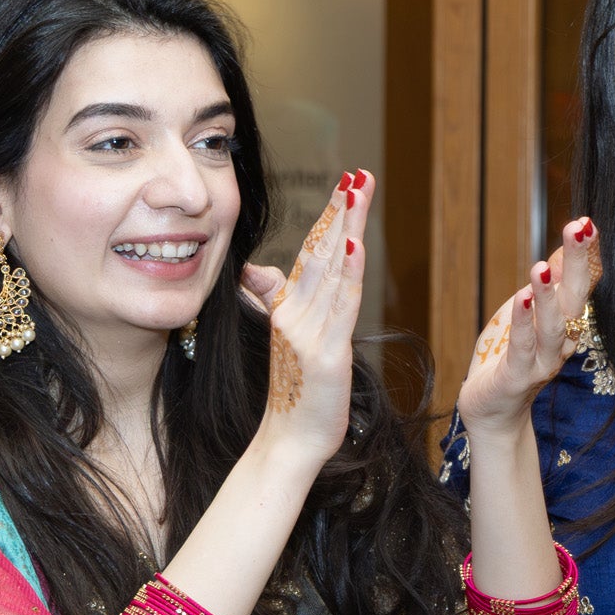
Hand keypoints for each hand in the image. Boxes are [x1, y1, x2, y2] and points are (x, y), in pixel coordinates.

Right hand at [240, 171, 371, 465]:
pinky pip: (338, 309)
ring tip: (358, 192)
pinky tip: (353, 247)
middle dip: (341, 210)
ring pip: (331, 270)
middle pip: (321, 251)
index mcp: (291, 307)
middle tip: (358, 174)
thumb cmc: (296, 393)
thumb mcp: (286, 340)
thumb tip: (256, 269)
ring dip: (346, 228)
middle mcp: (296, 312)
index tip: (347, 183)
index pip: (312, 252)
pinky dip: (345, 276)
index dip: (329, 217)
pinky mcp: (323, 354)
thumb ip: (274, 300)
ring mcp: (308, 331)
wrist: (289, 440)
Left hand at [460, 217, 599, 439]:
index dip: (586, 255)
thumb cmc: (508, 359)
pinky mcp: (517, 376)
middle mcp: (562, 342)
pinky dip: (523, 323)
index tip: (588, 222)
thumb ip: (548, 286)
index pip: (582, 285)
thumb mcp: (526, 314)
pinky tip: (522, 298)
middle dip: (577, 263)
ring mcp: (542, 361)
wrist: (494, 413)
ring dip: (549, 295)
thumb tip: (564, 249)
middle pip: (575, 299)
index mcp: (566, 324)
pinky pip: (522, 348)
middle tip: (579, 228)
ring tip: (542, 266)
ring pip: (552, 326)